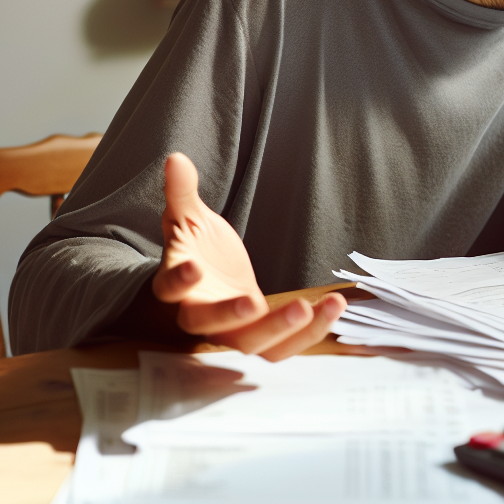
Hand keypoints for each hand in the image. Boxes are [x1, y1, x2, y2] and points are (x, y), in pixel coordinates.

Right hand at [151, 153, 344, 359]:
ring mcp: (233, 329)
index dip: (178, 281)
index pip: (169, 288)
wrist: (210, 276)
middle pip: (209, 326)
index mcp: (176, 284)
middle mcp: (200, 313)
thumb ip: (183, 192)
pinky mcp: (261, 334)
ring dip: (288, 331)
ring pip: (254, 345)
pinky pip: (284, 346)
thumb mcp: (190, 217)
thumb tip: (176, 158)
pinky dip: (311, 331)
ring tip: (321, 306)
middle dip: (232, 317)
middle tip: (255, 303)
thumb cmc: (198, 247)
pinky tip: (335, 305)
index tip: (193, 267)